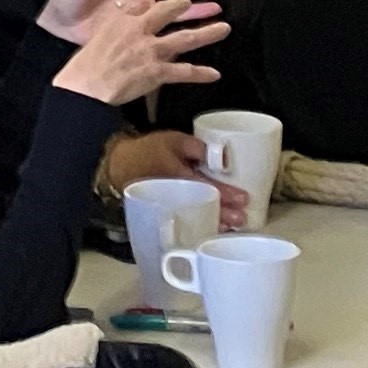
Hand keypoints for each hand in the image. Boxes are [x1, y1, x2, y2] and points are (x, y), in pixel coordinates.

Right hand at [52, 0, 227, 109]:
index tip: (170, 0)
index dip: (158, 1)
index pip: (145, 3)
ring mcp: (152, 50)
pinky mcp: (158, 72)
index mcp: (124, 19)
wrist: (86, 87)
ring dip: (207, 33)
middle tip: (203, 4)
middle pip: (169, 11)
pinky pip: (185, 72)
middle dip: (186, 7)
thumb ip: (116, 24)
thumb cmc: (85, 65)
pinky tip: (215, 74)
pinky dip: (201, 73)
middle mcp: (141, 30)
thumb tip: (125, 12)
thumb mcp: (97, 35)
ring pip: (186, 38)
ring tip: (224, 29)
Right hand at [104, 125, 248, 230]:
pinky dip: (203, 224)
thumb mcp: (173, 140)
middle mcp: (176, 195)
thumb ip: (196, 146)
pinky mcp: (168, 211)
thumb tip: (221, 156)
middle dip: (225, 215)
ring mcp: (171, 207)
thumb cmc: (150, 151)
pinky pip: (188, 220)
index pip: (207, 187)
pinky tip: (216, 228)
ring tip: (234, 227)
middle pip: (205, 207)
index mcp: (178, 176)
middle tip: (243, 219)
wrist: (123, 165)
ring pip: (197, 217)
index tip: (243, 199)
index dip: (226, 194)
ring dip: (216, 223)